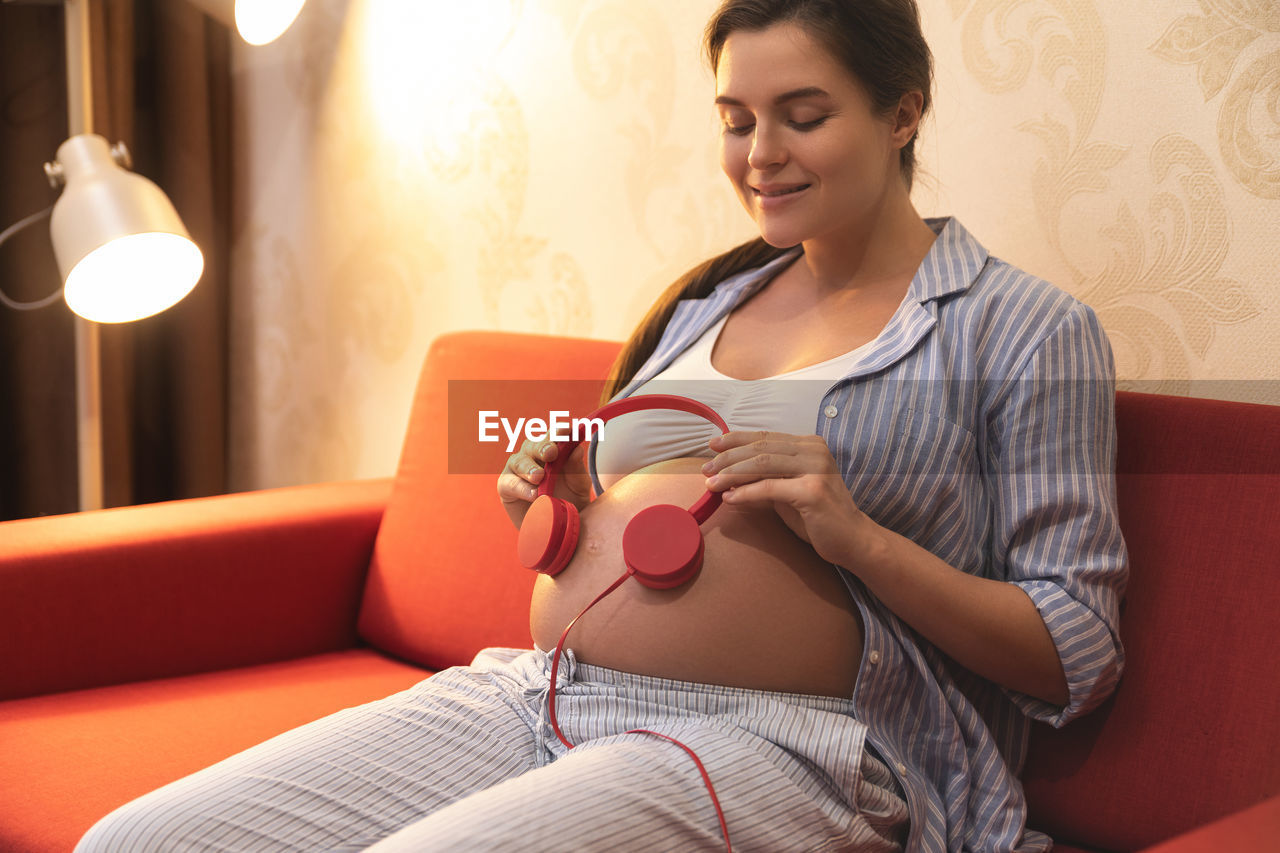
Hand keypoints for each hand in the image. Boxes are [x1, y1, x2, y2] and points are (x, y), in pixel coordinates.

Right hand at [497, 440, 591, 528]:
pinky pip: (510, 483)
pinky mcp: (506, 486)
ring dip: (529, 467)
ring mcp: (517, 468)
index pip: (555, 435)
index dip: (560, 431)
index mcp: (553, 449)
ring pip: (519, 460)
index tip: (568, 431)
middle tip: (552, 452)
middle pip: (534, 444)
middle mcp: (533, 455)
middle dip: (542, 446)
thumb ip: (577, 470)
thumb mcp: (578, 487)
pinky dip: (521, 488)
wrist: (557, 528)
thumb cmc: (569, 501)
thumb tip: (577, 450)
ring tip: (539, 477)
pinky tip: (533, 495)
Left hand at [701, 430, 873, 568]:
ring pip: (762, 464)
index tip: (713, 445)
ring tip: (712, 483)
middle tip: (706, 468)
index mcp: (809, 445)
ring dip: (731, 474)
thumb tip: (730, 473)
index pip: (766, 437)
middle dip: (728, 458)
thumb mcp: (788, 490)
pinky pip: (770, 488)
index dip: (736, 439)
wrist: (853, 540)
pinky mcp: (812, 490)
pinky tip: (729, 498)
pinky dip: (746, 493)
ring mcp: (815, 468)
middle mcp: (814, 450)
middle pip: (760, 448)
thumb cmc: (819, 516)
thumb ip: (766, 477)